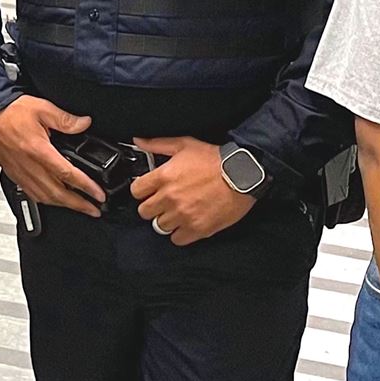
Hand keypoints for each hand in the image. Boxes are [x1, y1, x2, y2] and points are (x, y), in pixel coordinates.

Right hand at [0, 97, 103, 215]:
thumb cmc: (10, 112)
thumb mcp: (43, 108)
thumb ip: (66, 119)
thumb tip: (84, 124)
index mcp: (38, 151)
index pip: (68, 175)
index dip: (87, 187)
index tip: (99, 195)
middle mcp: (29, 166)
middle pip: (58, 194)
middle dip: (79, 205)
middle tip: (95, 210)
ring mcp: (21, 173)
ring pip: (45, 198)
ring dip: (64, 206)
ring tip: (79, 208)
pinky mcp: (14, 175)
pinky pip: (32, 194)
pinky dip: (47, 201)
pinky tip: (55, 200)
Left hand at [129, 137, 254, 245]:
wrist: (243, 174)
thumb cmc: (216, 159)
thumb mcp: (185, 144)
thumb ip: (158, 144)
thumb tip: (139, 140)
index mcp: (164, 177)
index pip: (136, 191)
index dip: (142, 191)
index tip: (150, 191)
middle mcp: (170, 197)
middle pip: (145, 212)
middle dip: (153, 207)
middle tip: (165, 203)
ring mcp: (183, 214)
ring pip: (160, 226)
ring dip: (167, 220)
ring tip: (179, 212)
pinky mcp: (197, 228)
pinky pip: (177, 239)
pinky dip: (180, 234)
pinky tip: (187, 223)